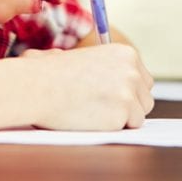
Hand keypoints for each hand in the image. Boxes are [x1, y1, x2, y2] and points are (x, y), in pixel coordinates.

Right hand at [20, 44, 153, 130]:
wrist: (37, 86)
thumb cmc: (47, 71)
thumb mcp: (81, 55)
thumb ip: (95, 63)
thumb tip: (99, 72)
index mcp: (124, 53)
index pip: (142, 78)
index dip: (126, 89)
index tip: (109, 93)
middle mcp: (132, 69)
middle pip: (145, 97)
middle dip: (128, 104)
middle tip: (101, 105)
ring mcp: (129, 91)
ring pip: (139, 114)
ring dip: (121, 117)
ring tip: (92, 110)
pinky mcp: (124, 113)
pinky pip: (128, 127)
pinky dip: (112, 127)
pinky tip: (91, 117)